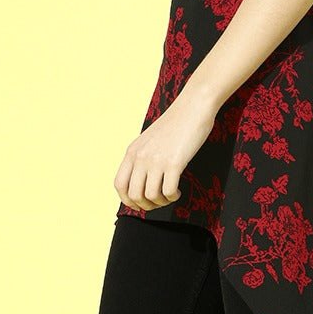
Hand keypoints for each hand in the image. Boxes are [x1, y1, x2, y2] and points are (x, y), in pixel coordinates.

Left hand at [114, 88, 218, 210]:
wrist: (193, 107)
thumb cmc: (176, 124)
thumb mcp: (150, 140)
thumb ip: (142, 157)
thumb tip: (142, 181)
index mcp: (132, 151)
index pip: (119, 185)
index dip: (128, 201)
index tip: (140, 204)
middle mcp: (141, 157)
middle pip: (134, 195)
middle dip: (147, 205)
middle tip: (159, 202)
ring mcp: (156, 160)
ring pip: (151, 196)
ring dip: (161, 202)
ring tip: (170, 196)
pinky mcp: (174, 162)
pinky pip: (168, 191)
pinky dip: (173, 197)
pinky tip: (179, 191)